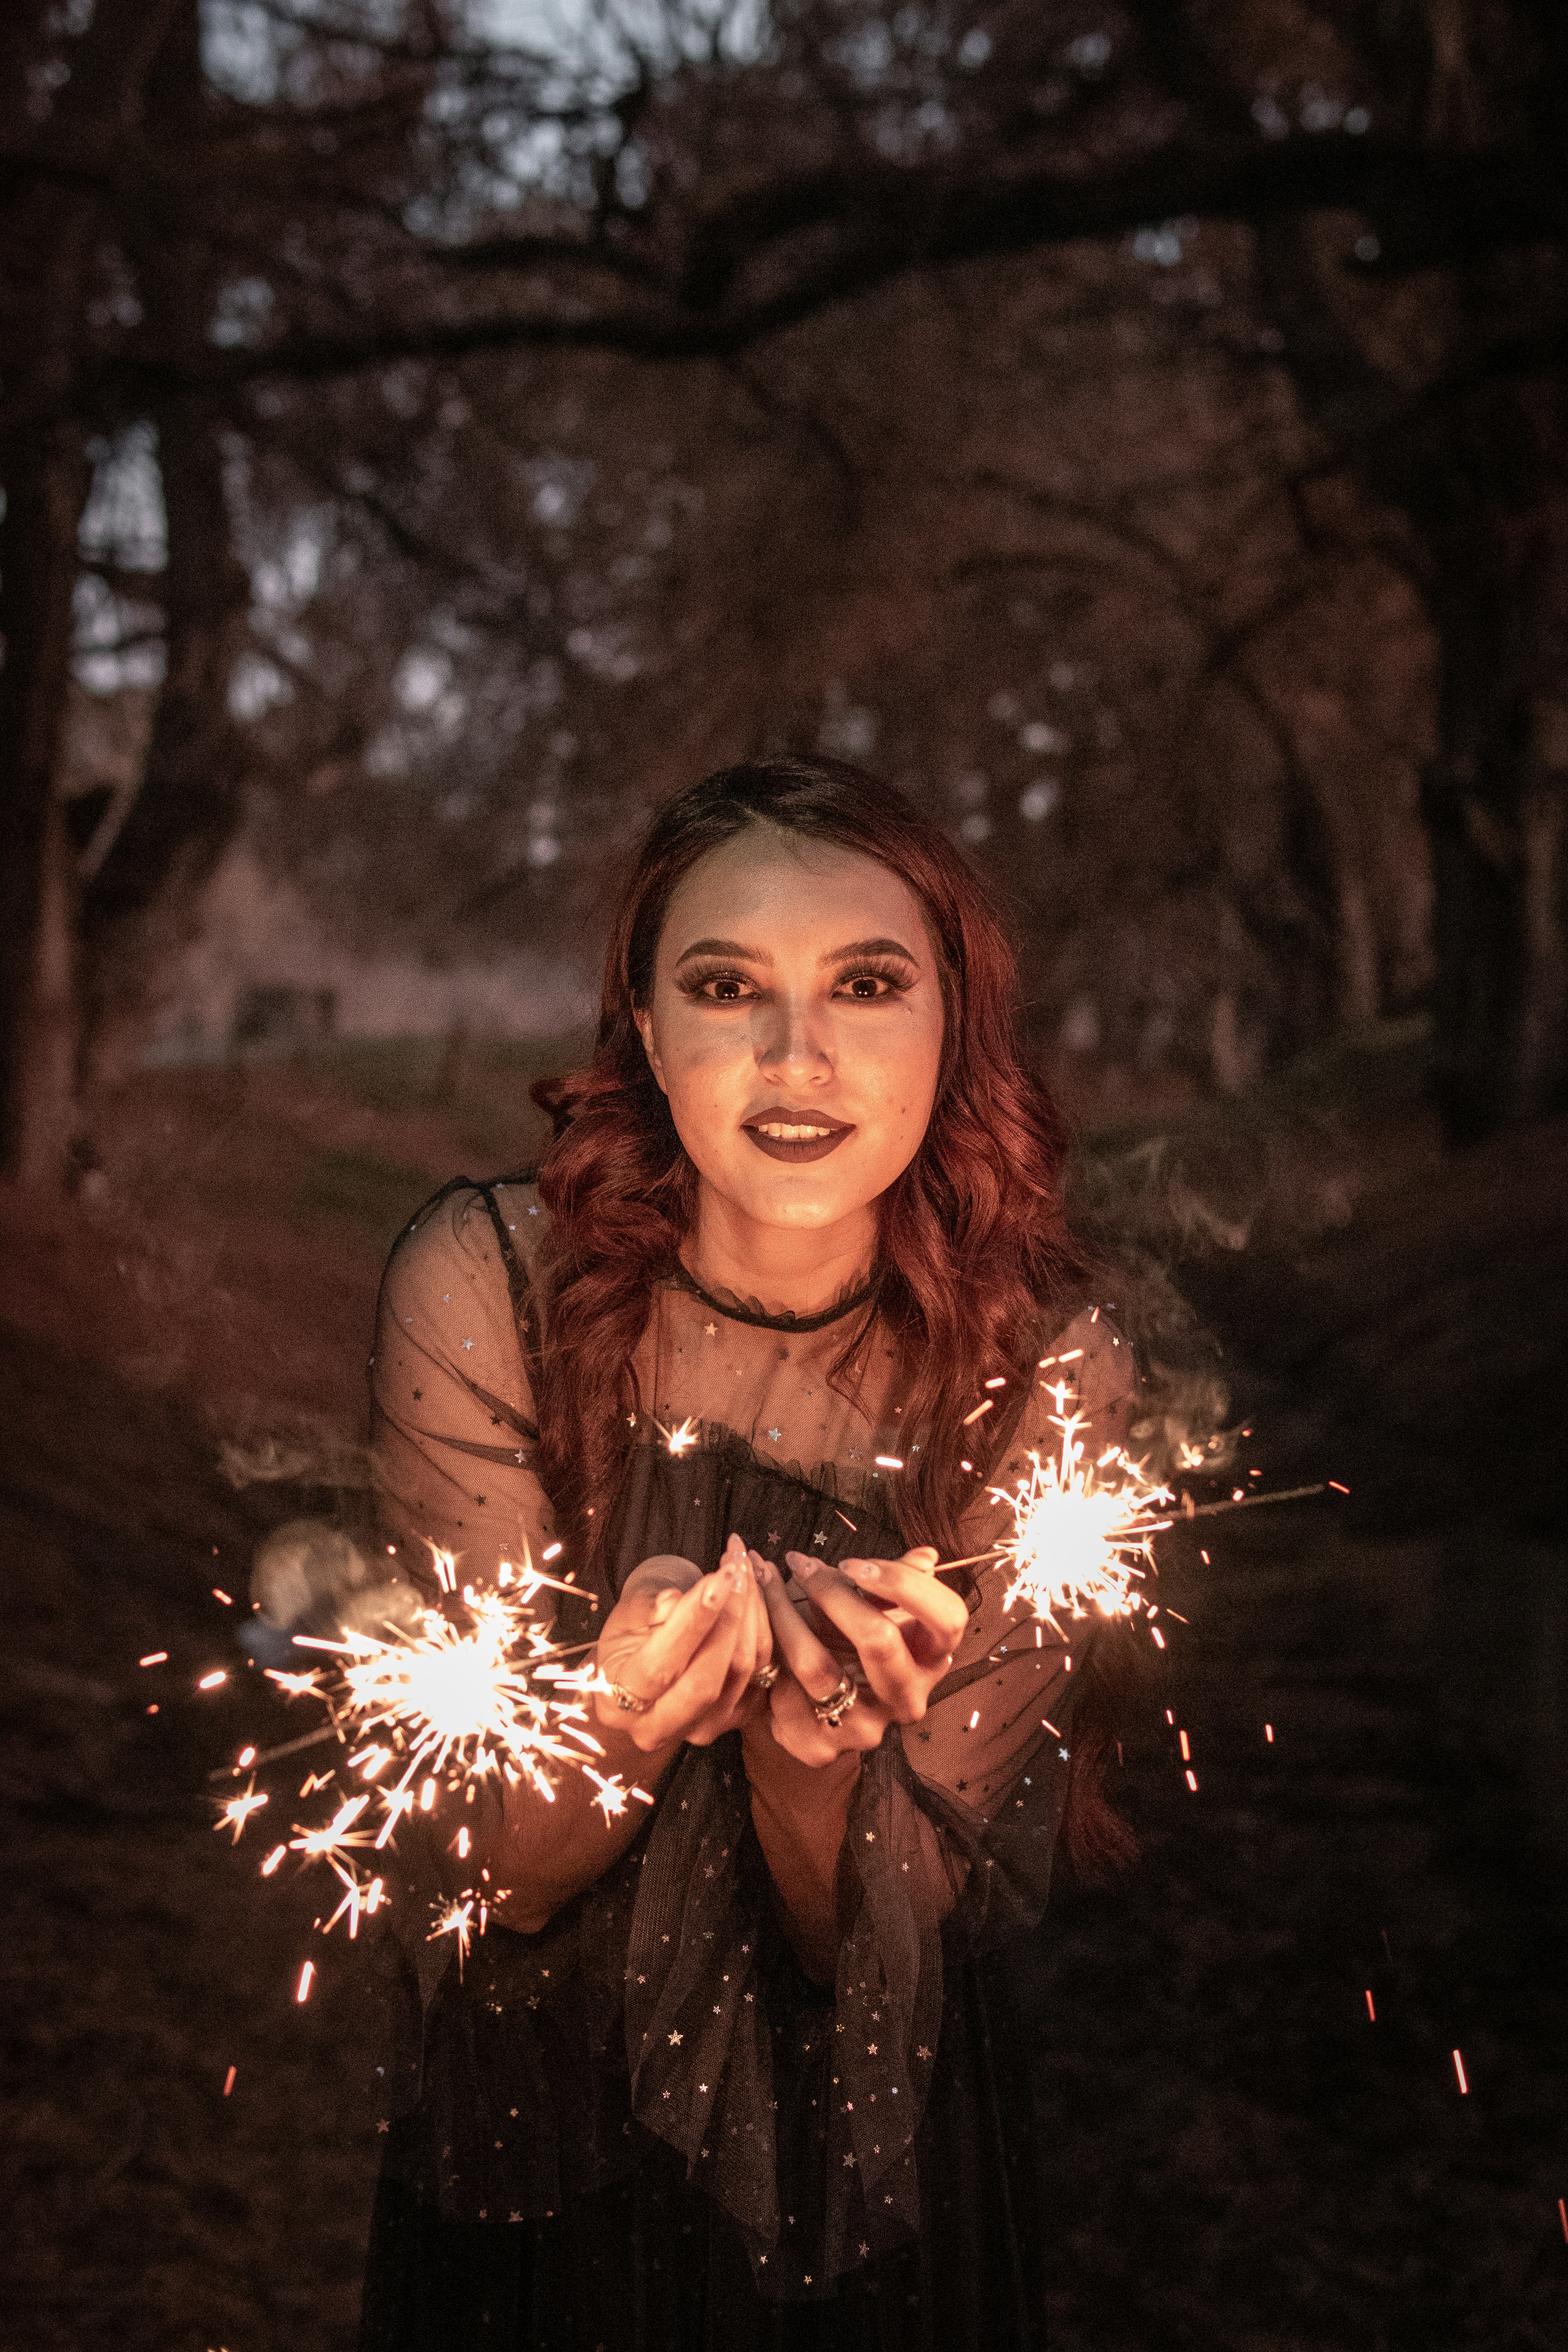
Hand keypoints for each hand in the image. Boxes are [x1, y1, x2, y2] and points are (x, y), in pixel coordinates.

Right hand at [593, 1534, 773, 1750]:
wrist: (642, 1669)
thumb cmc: (628, 1637)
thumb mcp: (626, 1617)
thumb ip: (651, 1611)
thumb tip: (678, 1600)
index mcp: (617, 1706)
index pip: (661, 1667)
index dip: (692, 1622)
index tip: (717, 1577)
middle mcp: (658, 1727)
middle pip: (707, 1678)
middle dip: (729, 1617)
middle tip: (737, 1568)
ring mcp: (702, 1728)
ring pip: (742, 1673)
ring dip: (751, 1614)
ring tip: (747, 1568)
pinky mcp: (736, 1718)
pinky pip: (763, 1671)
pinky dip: (765, 1627)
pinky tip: (758, 1591)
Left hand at [750, 1545, 968, 1767]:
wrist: (808, 1698)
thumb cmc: (849, 1638)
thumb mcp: (875, 1607)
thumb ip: (898, 1581)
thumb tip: (927, 1556)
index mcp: (932, 1659)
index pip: (947, 1619)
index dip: (904, 1585)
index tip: (854, 1564)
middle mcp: (907, 1700)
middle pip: (880, 1639)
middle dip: (832, 1593)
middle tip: (799, 1564)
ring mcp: (866, 1729)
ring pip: (818, 1665)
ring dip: (784, 1613)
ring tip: (764, 1579)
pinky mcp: (820, 1748)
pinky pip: (784, 1693)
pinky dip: (764, 1652)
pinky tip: (752, 1625)